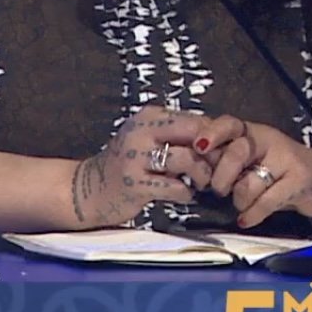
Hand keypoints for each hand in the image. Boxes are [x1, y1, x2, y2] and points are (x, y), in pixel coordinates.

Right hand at [69, 105, 249, 228]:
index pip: (195, 120)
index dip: (214, 138)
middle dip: (211, 154)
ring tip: (198, 183)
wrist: (91, 188)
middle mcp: (140, 132)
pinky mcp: (135, 183)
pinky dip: (186, 194)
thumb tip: (219, 140)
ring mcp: (135, 157)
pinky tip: (182, 195)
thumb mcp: (148, 139)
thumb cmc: (128, 164)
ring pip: (187, 159)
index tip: (218, 154)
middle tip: (214, 169)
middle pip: (194, 133)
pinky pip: (176, 187)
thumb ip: (177, 135)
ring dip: (201, 176)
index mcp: (148, 117)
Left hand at [209, 119, 311, 229]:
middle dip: (220, 178)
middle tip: (218, 191)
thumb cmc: (278, 170)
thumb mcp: (252, 157)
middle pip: (235, 153)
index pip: (228, 124)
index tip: (198, 148)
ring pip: (249, 182)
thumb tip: (189, 162)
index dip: (211, 134)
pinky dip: (252, 214)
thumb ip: (225, 156)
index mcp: (251, 132)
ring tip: (240, 205)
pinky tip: (246, 219)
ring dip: (239, 200)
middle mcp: (268, 141)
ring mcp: (286, 160)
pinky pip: (266, 201)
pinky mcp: (300, 181)